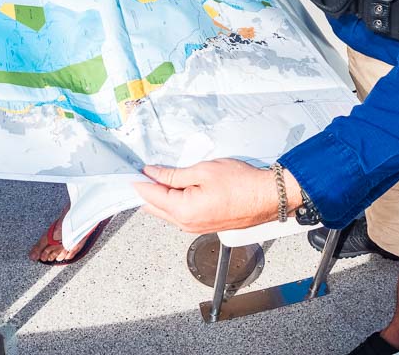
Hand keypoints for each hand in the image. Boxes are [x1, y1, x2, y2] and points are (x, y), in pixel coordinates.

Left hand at [134, 158, 298, 233]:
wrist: (267, 197)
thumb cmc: (241, 183)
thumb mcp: (202, 171)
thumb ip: (173, 175)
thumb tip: (151, 173)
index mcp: (183, 211)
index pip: (150, 197)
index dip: (139, 182)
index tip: (131, 171)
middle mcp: (187, 224)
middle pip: (154, 209)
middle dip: (146, 191)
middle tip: (141, 172)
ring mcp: (196, 227)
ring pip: (167, 212)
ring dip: (160, 196)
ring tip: (159, 176)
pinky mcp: (204, 225)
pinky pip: (180, 215)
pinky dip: (173, 202)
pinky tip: (177, 188)